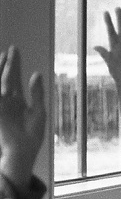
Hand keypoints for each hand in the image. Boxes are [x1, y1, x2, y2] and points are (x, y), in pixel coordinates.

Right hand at [0, 47, 45, 186]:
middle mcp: (7, 99)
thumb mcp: (39, 110)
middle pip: (6, 77)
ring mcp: (0, 103)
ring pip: (0, 82)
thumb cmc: (32, 134)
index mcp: (18, 100)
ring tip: (5, 56)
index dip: (15, 64)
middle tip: (11, 49)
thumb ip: (37, 92)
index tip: (14, 50)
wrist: (23, 149)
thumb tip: (37, 73)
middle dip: (8, 63)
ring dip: (2, 70)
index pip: (15, 78)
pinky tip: (2, 75)